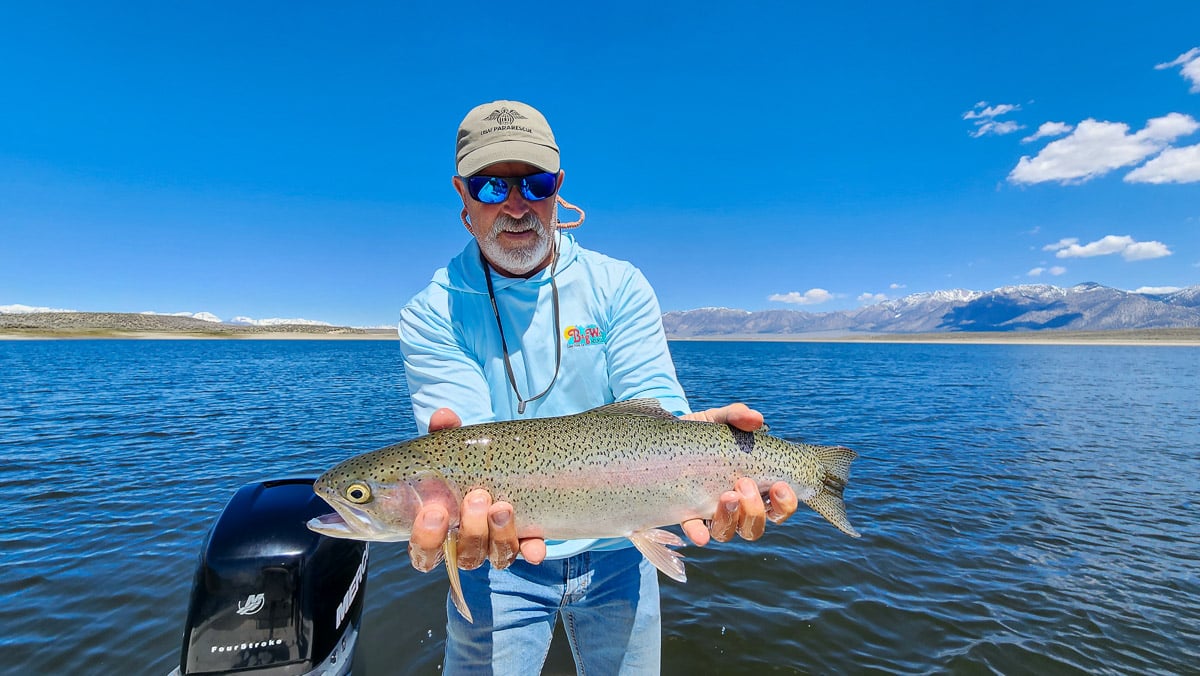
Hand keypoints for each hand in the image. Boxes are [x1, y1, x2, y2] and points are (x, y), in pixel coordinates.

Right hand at [407, 407, 546, 572]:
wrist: (505, 464)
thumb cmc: (468, 462)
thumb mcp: (455, 447)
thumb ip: (446, 433)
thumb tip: (443, 416)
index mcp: (441, 527)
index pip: (424, 552)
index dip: (427, 539)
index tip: (434, 512)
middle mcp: (467, 542)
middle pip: (464, 555)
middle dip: (471, 530)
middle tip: (476, 497)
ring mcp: (496, 544)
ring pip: (495, 556)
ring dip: (499, 535)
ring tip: (503, 505)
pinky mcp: (524, 540)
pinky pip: (527, 552)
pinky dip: (531, 551)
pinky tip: (536, 547)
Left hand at [678, 403, 799, 545]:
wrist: (663, 438)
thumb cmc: (701, 433)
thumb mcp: (718, 420)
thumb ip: (737, 416)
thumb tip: (756, 419)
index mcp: (753, 487)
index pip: (778, 507)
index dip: (784, 504)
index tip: (780, 485)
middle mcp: (735, 507)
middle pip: (754, 526)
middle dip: (755, 510)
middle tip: (744, 483)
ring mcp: (710, 513)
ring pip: (729, 532)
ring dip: (732, 518)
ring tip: (727, 495)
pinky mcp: (686, 515)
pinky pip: (696, 532)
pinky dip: (699, 534)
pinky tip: (699, 533)